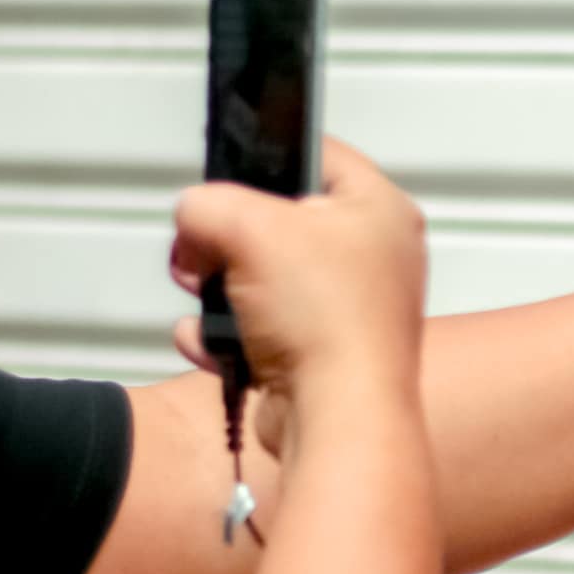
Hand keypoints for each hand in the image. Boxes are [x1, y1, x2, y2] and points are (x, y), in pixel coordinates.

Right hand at [174, 138, 426, 401]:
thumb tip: (194, 217)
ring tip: (201, 293)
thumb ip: (208, 204)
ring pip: (260, 279)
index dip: (268, 156)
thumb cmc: (326, 318)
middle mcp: (372, 259)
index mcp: (380, 211)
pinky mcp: (317, 356)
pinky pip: (256, 331)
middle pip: (278, 222)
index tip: (230, 173)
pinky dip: (226, 338)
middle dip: (226, 237)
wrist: (336, 419)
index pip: (321, 154)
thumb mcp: (249, 228)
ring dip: (217, 289)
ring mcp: (344, 311)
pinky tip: (214, 344)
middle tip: (203, 247)